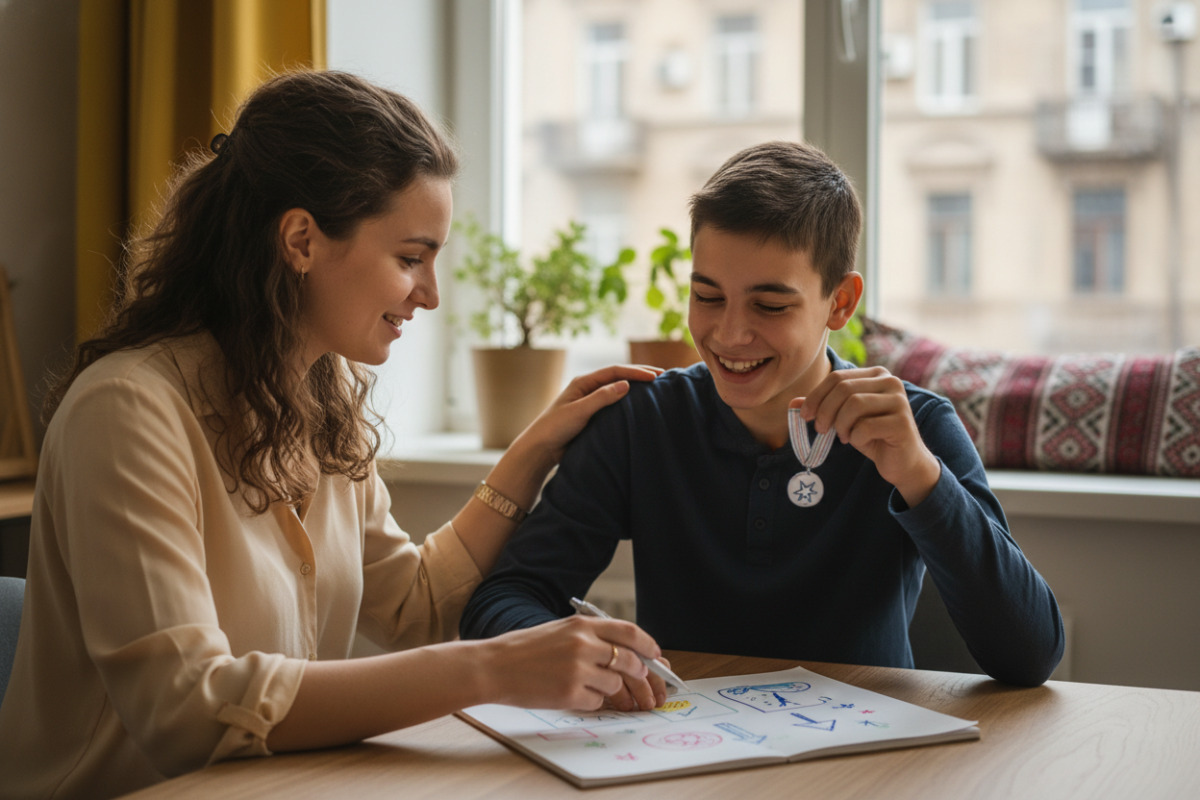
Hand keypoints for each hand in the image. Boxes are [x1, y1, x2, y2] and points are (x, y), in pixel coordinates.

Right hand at [476, 615, 664, 710]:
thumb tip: (627, 655)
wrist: (493, 666)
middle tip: (642, 685)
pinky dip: (591, 702)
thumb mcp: (560, 631)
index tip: (656, 656)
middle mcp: (584, 644)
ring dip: (612, 692)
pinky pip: (597, 703)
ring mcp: (578, 670)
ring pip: (615, 685)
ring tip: (592, 689)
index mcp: (582, 625)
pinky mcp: (570, 693)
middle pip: (630, 662)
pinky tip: (572, 695)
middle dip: (641, 676)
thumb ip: (591, 638)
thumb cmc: (524, 650)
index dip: (648, 645)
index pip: (629, 632)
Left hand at [510, 364, 661, 472]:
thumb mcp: (579, 412)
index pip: (615, 371)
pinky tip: (640, 408)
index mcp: (583, 382)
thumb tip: (626, 384)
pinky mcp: (593, 416)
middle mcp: (588, 389)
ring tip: (656, 389)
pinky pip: (614, 406)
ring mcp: (591, 402)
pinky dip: (629, 403)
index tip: (655, 377)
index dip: (636, 372)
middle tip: (663, 376)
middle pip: (618, 377)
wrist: (541, 449)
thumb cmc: (555, 428)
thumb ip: (601, 398)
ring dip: (636, 387)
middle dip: (640, 375)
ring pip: (617, 390)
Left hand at [792, 366, 940, 506]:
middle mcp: (891, 382)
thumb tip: (792, 403)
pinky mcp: (902, 422)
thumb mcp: (843, 419)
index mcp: (876, 375)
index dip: (816, 395)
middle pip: (844, 388)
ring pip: (854, 404)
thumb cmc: (871, 436)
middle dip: (825, 410)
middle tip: (821, 429)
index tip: (805, 415)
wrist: (901, 462)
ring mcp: (900, 401)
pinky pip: (866, 426)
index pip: (837, 378)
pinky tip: (858, 442)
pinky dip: (855, 437)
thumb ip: (821, 407)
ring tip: (843, 436)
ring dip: (840, 424)